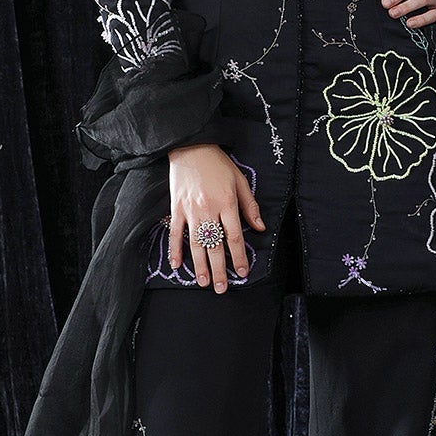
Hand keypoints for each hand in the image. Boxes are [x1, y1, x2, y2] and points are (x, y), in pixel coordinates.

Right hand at [166, 143, 264, 291]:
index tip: (242, 272)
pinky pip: (174, 233)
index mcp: (227, 203)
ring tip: (204, 283)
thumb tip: (260, 229)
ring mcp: (190, 210)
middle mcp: (209, 209)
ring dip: (200, 265)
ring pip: (196, 243)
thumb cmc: (218, 164)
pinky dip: (175, 250)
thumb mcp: (240, 181)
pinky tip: (177, 265)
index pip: (235, 237)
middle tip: (222, 288)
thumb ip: (250, 207)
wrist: (191, 147)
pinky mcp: (176, 208)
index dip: (239, 257)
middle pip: (215, 246)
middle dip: (219, 269)